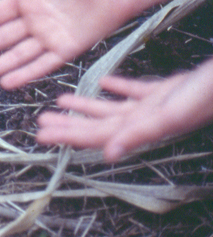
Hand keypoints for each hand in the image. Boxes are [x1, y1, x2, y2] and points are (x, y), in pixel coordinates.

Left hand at [37, 61, 212, 160]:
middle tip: (40, 121)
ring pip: (113, 109)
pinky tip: (104, 81)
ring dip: (87, 107)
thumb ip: (139, 134)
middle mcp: (146, 121)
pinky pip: (136, 91)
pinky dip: (118, 87)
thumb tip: (108, 155)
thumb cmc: (208, 96)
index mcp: (144, 128)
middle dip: (69, 125)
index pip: (97, 136)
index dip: (68, 137)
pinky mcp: (168, 91)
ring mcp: (157, 107)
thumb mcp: (170, 114)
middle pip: (99, 125)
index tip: (41, 136)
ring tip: (61, 101)